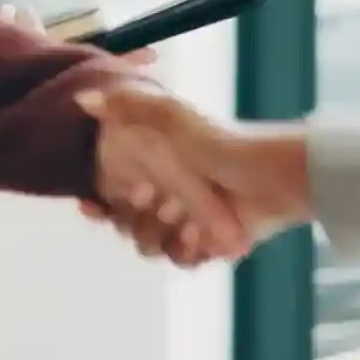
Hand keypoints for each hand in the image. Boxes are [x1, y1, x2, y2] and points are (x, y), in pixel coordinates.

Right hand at [76, 88, 310, 263]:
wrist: (276, 177)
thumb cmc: (221, 145)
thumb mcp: (171, 118)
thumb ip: (127, 108)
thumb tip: (83, 99)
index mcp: (154, 164)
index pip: (111, 187)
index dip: (99, 199)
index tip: (92, 205)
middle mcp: (167, 195)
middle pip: (125, 223)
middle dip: (132, 218)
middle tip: (152, 200)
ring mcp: (188, 223)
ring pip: (150, 245)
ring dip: (160, 235)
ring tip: (182, 218)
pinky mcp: (210, 245)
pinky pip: (183, 259)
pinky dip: (188, 249)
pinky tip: (198, 236)